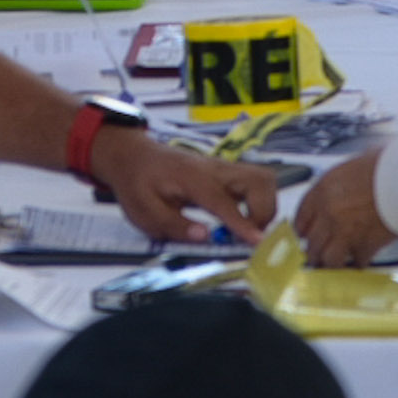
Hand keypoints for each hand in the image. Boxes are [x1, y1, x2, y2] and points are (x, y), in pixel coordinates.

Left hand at [89, 132, 278, 244]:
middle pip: (258, 180)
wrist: (134, 156)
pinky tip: (240, 219)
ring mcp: (223, 167)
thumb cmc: (138, 184)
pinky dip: (258, 201)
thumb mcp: (145, 213)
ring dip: (264, 206)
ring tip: (246, 229)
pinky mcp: (226, 171)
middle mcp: (215, 169)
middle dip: (263, 212)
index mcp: (193, 179)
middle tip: (248, 236)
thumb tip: (205, 237)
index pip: (224, 201)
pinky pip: (254, 181)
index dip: (242, 223)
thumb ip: (175, 226)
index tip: (257, 242)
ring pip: (262, 179)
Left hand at [292, 152, 397, 266]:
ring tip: (336, 264)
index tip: (305, 235)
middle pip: (312, 243)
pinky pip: (356, 263)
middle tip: (318, 255)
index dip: (303, 230)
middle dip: (315, 251)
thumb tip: (343, 188)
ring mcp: (345, 232)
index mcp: (323, 190)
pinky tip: (362, 259)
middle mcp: (329, 213)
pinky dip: (359, 263)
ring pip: (328, 259)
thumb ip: (342, 182)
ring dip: (332, 262)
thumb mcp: (354, 165)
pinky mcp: (365, 246)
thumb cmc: (387, 165)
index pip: (302, 218)